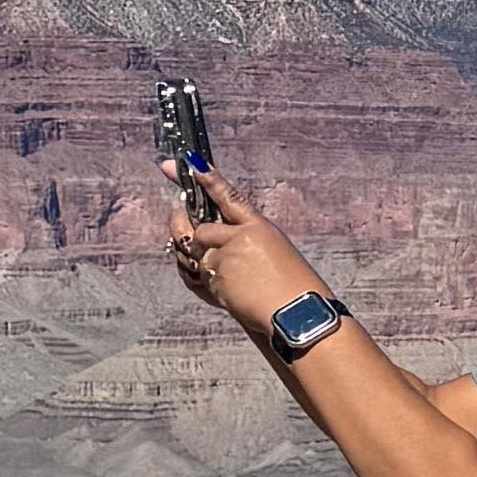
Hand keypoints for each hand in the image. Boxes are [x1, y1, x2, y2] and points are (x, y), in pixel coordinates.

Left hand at [165, 165, 322, 346]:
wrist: (299, 315)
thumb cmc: (297, 290)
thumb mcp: (278, 257)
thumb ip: (247, 248)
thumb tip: (219, 249)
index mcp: (260, 228)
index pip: (229, 196)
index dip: (208, 178)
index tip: (189, 162)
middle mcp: (239, 239)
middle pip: (200, 229)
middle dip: (184, 226)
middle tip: (177, 218)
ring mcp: (226, 260)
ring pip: (197, 257)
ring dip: (202, 265)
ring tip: (228, 278)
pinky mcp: (216, 282)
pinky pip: (196, 279)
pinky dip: (207, 285)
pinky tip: (228, 292)